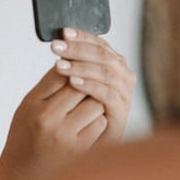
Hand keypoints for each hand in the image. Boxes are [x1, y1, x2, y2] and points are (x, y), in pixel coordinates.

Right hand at [0, 65, 107, 179]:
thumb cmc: (24, 141)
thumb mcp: (27, 109)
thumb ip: (48, 88)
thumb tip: (73, 62)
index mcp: (32, 105)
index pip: (61, 73)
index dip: (72, 69)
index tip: (75, 72)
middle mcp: (47, 118)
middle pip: (81, 85)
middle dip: (85, 87)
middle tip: (81, 94)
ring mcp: (64, 135)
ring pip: (95, 103)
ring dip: (94, 105)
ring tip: (82, 114)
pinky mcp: (79, 150)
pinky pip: (100, 123)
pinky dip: (97, 123)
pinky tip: (85, 130)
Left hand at [50, 28, 135, 145]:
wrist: (81, 146)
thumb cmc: (75, 113)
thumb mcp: (71, 84)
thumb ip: (70, 64)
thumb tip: (57, 44)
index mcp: (111, 63)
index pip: (98, 43)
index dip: (82, 36)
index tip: (63, 33)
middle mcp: (122, 75)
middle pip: (102, 55)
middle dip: (78, 49)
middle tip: (56, 47)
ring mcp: (123, 93)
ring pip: (106, 72)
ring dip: (82, 66)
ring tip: (60, 66)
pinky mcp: (121, 112)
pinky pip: (108, 94)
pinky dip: (91, 86)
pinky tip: (74, 84)